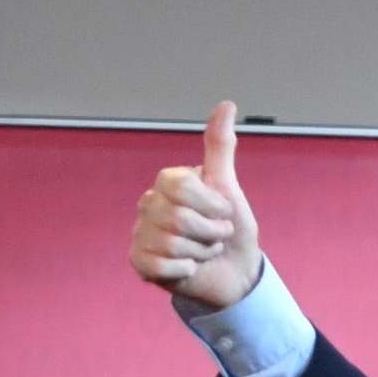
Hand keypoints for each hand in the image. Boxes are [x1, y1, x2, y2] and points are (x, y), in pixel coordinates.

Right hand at [127, 101, 261, 310]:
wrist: (237, 272)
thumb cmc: (232, 229)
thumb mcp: (229, 187)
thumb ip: (220, 148)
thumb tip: (226, 104)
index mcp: (167, 184)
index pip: (180, 187)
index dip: (212, 205)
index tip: (222, 212)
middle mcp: (148, 205)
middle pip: (179, 218)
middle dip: (211, 232)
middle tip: (216, 236)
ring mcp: (140, 233)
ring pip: (173, 243)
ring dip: (201, 252)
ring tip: (204, 251)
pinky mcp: (140, 263)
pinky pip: (162, 266)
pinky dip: (186, 270)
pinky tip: (189, 268)